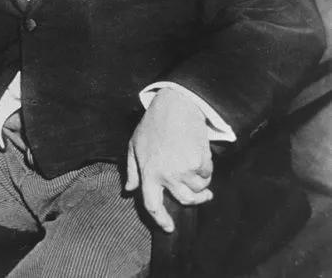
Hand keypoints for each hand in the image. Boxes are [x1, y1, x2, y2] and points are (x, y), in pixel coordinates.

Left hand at [126, 88, 212, 231]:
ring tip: (201, 174)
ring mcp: (184, 169)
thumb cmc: (152, 124)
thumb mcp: (135, 145)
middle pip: (184, 200)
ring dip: (202, 186)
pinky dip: (207, 171)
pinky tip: (202, 159)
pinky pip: (207, 175)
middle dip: (195, 201)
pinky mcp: (199, 161)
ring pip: (197, 189)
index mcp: (148, 172)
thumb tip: (129, 188)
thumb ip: (131, 169)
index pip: (152, 205)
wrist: (175, 107)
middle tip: (202, 197)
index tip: (170, 228)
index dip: (161, 220)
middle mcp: (166, 175)